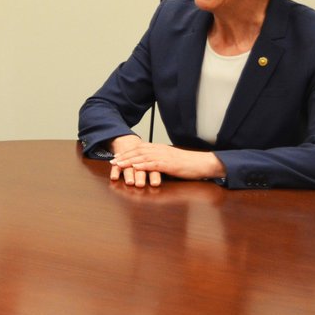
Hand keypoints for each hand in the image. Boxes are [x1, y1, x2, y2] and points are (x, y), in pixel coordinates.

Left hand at [109, 139, 224, 186]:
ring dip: (129, 160)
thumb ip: (159, 160)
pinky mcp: (169, 164)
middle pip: (138, 151)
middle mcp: (160, 150)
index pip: (140, 148)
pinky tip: (135, 166)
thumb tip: (149, 163)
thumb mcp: (170, 160)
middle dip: (124, 156)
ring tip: (118, 164)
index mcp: (159, 148)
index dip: (127, 152)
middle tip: (112, 160)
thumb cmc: (187, 164)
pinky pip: (153, 163)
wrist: (202, 163)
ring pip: (142, 157)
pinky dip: (142, 165)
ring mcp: (164, 156)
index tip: (117, 156)